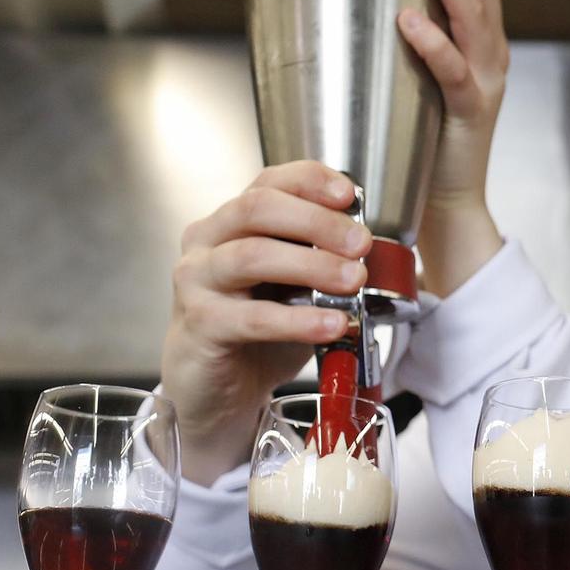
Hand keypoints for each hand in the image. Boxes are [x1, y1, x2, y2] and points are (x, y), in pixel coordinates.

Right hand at [162, 162, 368, 483]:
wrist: (218, 387)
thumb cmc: (256, 328)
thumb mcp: (294, 285)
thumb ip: (320, 260)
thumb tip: (372, 252)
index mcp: (232, 222)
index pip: (269, 181)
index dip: (311, 181)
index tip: (351, 196)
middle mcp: (208, 242)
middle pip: (258, 208)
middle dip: (317, 222)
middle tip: (361, 244)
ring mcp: (197, 281)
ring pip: (252, 255)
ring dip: (312, 265)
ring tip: (354, 280)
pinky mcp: (200, 324)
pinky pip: (252, 317)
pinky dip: (298, 320)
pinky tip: (332, 325)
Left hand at [399, 0, 508, 293]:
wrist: (447, 205)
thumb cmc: (421, 138)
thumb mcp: (423, 71)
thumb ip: (411, 32)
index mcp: (484, 36)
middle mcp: (492, 49)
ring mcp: (484, 78)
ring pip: (474, 11)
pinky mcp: (467, 113)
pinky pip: (454, 71)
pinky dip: (432, 43)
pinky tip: (408, 19)